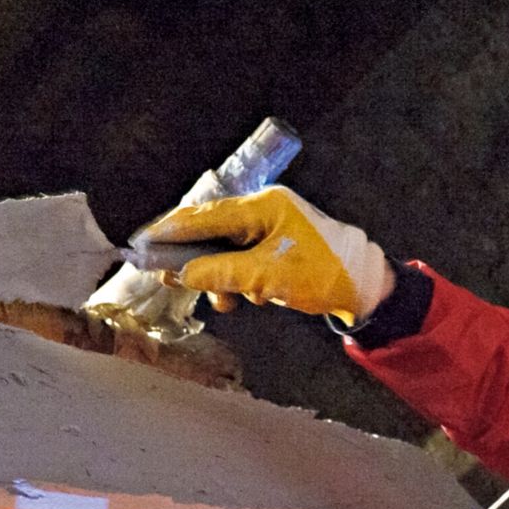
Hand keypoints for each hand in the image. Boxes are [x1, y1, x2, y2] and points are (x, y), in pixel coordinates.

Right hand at [140, 185, 393, 323]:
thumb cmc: (321, 274)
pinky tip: (249, 298)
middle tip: (168, 279)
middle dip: (193, 260)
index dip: (171, 231)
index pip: (204, 215)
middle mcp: (265, 211)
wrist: (366, 288)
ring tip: (226, 302)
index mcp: (263, 206)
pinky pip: (246, 263)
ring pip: (228, 252)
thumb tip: (183, 274)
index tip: (142, 242)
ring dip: (222, 279)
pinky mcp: (278, 249)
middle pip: (212, 232)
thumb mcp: (266, 277)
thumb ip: (220, 273)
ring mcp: (272, 229)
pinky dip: (242, 282)